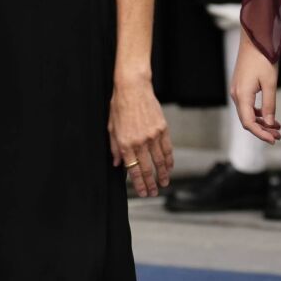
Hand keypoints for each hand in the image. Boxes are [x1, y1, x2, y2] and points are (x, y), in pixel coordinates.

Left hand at [109, 75, 172, 197]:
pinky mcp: (162, 129)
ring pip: (160, 161)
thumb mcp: (111, 126)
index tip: (142, 192)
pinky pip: (167, 149)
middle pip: (147, 168)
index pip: (133, 169)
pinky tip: (169, 167)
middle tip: (153, 193)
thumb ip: (114, 147)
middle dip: (150, 184)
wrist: (133, 87)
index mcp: (125, 142)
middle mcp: (140, 141)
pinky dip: (169, 160)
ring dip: (163, 175)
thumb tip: (117, 163)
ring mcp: (153, 135)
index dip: (138, 183)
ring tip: (164, 184)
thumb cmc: (119, 105)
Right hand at [230, 31, 280, 147]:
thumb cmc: (262, 60)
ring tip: (277, 128)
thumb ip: (269, 105)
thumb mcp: (270, 83)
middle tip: (278, 136)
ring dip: (261, 122)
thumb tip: (270, 123)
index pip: (248, 122)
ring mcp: (237, 90)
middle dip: (262, 130)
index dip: (260, 134)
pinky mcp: (240, 87)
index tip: (273, 140)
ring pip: (247, 113)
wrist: (253, 41)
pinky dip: (258, 113)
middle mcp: (236, 94)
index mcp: (242, 95)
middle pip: (247, 120)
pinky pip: (247, 106)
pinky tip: (269, 116)